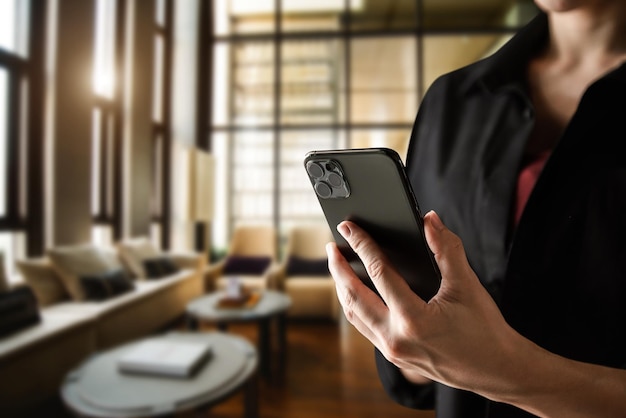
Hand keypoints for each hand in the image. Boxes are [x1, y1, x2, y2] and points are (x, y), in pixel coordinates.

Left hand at [326, 211, 525, 395]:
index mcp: (413, 320)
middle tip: (331, 246)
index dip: (361, 245)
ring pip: (355, 315)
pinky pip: (365, 327)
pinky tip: (357, 293)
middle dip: (338, 269)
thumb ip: (446, 248)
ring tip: (338, 267)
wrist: (498, 370)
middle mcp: (396, 339)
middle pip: (354, 297)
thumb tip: (430, 220)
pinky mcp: (395, 357)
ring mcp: (393, 351)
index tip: (348, 228)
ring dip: (343, 289)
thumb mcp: (466, 284)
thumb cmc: (485, 329)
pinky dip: (356, 306)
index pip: (378, 273)